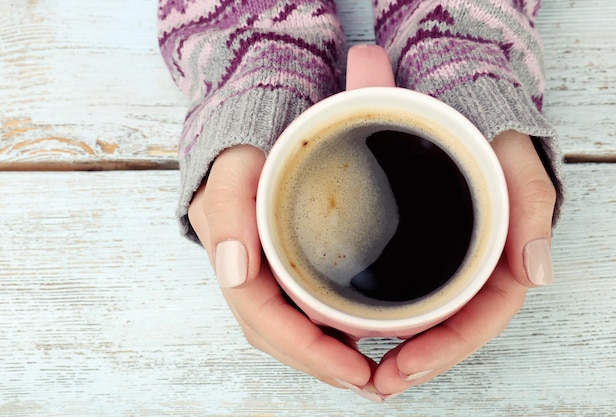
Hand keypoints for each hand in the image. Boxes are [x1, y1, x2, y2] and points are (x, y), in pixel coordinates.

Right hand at [188, 145, 376, 393]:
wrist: (247, 142)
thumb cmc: (242, 156)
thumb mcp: (232, 172)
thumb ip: (227, 211)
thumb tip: (234, 270)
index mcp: (233, 261)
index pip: (265, 322)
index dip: (307, 353)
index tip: (353, 371)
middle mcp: (246, 276)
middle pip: (278, 337)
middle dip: (320, 365)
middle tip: (369, 381)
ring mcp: (261, 276)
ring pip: (288, 331)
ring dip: (322, 358)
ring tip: (366, 371)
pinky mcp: (279, 270)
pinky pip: (297, 312)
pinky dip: (322, 335)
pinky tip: (350, 338)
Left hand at [372, 130, 556, 396]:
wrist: (455, 112)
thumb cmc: (488, 137)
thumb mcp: (513, 159)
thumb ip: (531, 202)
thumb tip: (537, 272)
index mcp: (500, 257)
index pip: (479, 319)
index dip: (446, 350)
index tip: (404, 368)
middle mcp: (472, 267)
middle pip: (449, 329)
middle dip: (417, 362)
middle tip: (376, 384)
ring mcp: (444, 263)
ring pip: (427, 320)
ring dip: (399, 351)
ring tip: (363, 373)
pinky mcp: (417, 252)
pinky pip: (406, 295)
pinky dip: (387, 320)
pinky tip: (358, 332)